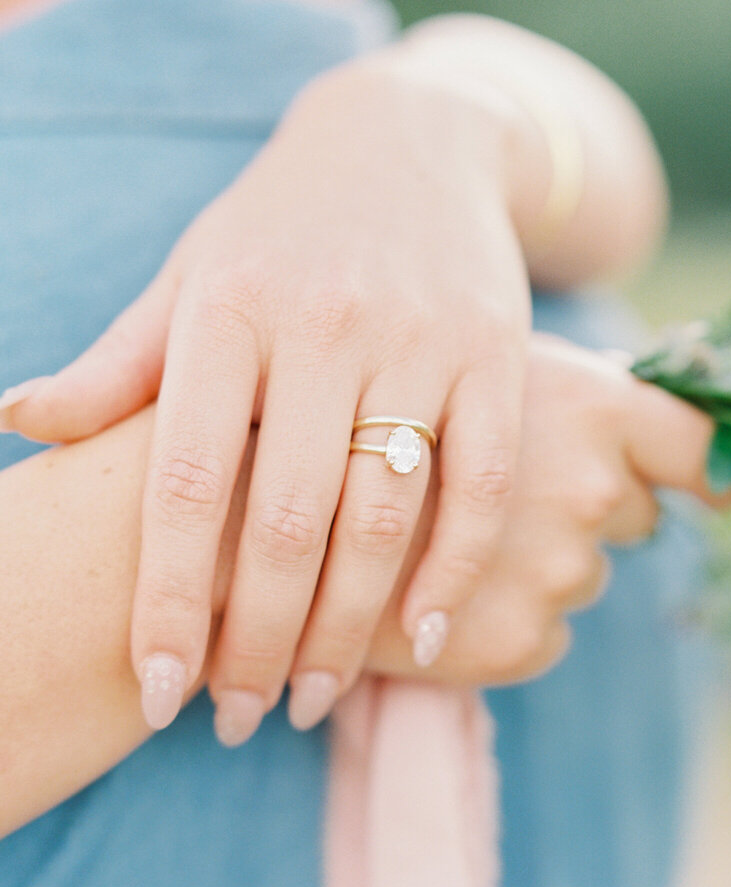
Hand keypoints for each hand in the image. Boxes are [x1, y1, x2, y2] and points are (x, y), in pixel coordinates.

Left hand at [6, 64, 532, 744]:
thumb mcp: (195, 271)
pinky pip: (481, 482)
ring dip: (349, 626)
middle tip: (239, 716)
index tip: (161, 693)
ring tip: (313, 696)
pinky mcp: (497, 355)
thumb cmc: (286, 225)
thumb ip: (122, 357)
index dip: (171, 601)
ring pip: (385, 514)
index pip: (187, 483)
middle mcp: (325, 326)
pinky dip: (454, 569)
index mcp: (230, 311)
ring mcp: (420, 340)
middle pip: (288, 519)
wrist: (413, 139)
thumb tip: (24, 423)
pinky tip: (424, 636)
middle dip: (260, 640)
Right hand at [355, 334, 719, 689]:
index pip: (699, 444)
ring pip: (581, 576)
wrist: (244, 486)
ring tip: (442, 536)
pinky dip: (497, 623)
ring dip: (532, 566)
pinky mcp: (516, 641)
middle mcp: (594, 486)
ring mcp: (558, 569)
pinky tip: (432, 593)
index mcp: (593, 403)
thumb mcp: (474, 360)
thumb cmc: (366, 400)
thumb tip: (654, 445)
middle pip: (635, 513)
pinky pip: (541, 637)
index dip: (721, 469)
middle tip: (499, 490)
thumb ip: (565, 400)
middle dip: (581, 508)